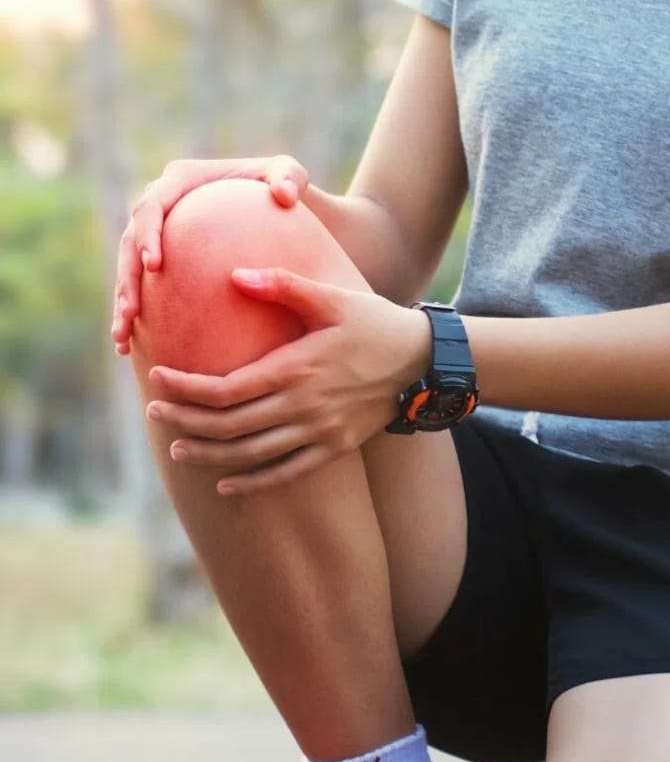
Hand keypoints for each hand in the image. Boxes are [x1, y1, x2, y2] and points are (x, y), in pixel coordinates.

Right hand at [111, 155, 309, 355]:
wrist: (278, 211)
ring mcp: (158, 236)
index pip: (153, 205)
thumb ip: (290, 178)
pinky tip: (129, 349)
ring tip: (122, 338)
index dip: (147, 235)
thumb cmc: (286, 190)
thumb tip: (284, 195)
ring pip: (129, 271)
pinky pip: (144, 291)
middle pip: (130, 242)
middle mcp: (161, 205)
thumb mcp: (291, 176)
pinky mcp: (162, 262)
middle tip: (131, 312)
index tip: (154, 266)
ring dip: (122, 303)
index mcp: (180, 180)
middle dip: (127, 278)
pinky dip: (135, 318)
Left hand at [144, 268, 431, 493]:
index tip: (157, 380)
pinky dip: (253, 482)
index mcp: (296, 368)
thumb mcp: (332, 297)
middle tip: (154, 414)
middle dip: (186, 421)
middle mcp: (303, 406)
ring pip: (252, 454)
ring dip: (210, 454)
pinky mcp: (334, 449)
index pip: (226, 388)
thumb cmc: (374, 323)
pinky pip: (287, 473)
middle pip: (230, 425)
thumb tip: (234, 276)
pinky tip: (226, 485)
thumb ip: (282, 284)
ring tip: (178, 449)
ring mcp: (319, 432)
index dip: (186, 389)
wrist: (422, 363)